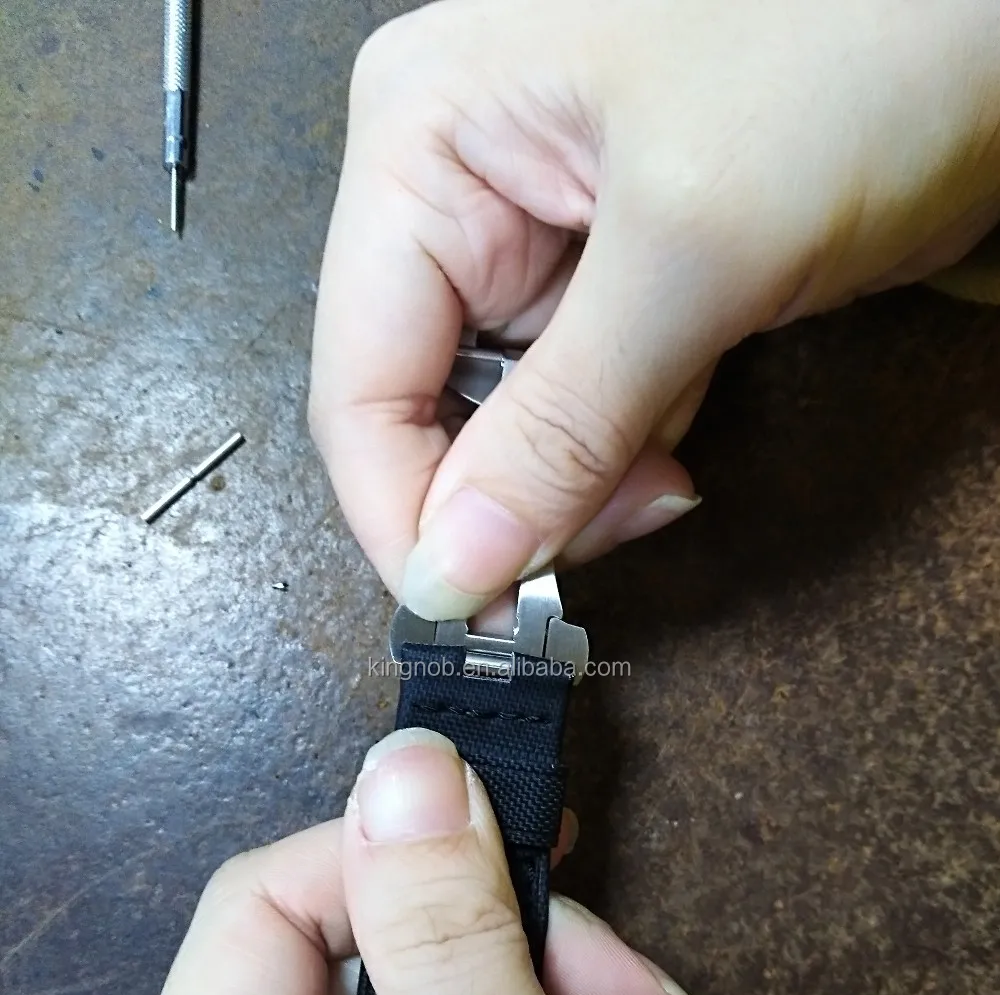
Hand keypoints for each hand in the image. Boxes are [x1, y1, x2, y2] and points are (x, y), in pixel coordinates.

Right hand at [309, 0, 999, 617]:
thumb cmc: (855, 41)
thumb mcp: (688, 250)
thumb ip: (559, 423)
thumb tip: (454, 564)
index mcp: (425, 138)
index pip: (358, 377)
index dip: (404, 513)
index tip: (470, 610)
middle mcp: (463, 185)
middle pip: (428, 407)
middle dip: (509, 497)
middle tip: (590, 544)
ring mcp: (544, 233)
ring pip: (512, 420)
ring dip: (581, 476)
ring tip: (664, 471)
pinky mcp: (622, 275)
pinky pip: (588, 402)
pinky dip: (631, 444)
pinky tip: (685, 424)